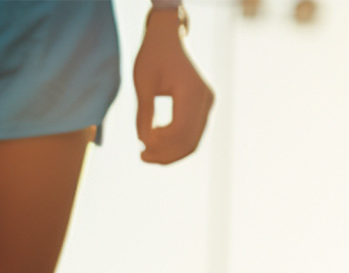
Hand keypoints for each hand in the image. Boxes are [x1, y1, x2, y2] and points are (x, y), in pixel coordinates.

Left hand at [133, 7, 213, 164]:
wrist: (168, 39)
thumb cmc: (153, 57)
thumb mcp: (143, 84)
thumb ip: (144, 114)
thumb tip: (144, 143)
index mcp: (191, 90)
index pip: (179, 130)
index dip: (160, 143)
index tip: (140, 144)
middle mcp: (205, 98)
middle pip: (189, 141)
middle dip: (165, 154)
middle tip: (141, 158)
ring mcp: (207, 103)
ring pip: (193, 142)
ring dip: (171, 154)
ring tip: (146, 156)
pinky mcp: (204, 106)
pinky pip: (193, 134)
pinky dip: (176, 145)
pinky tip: (157, 147)